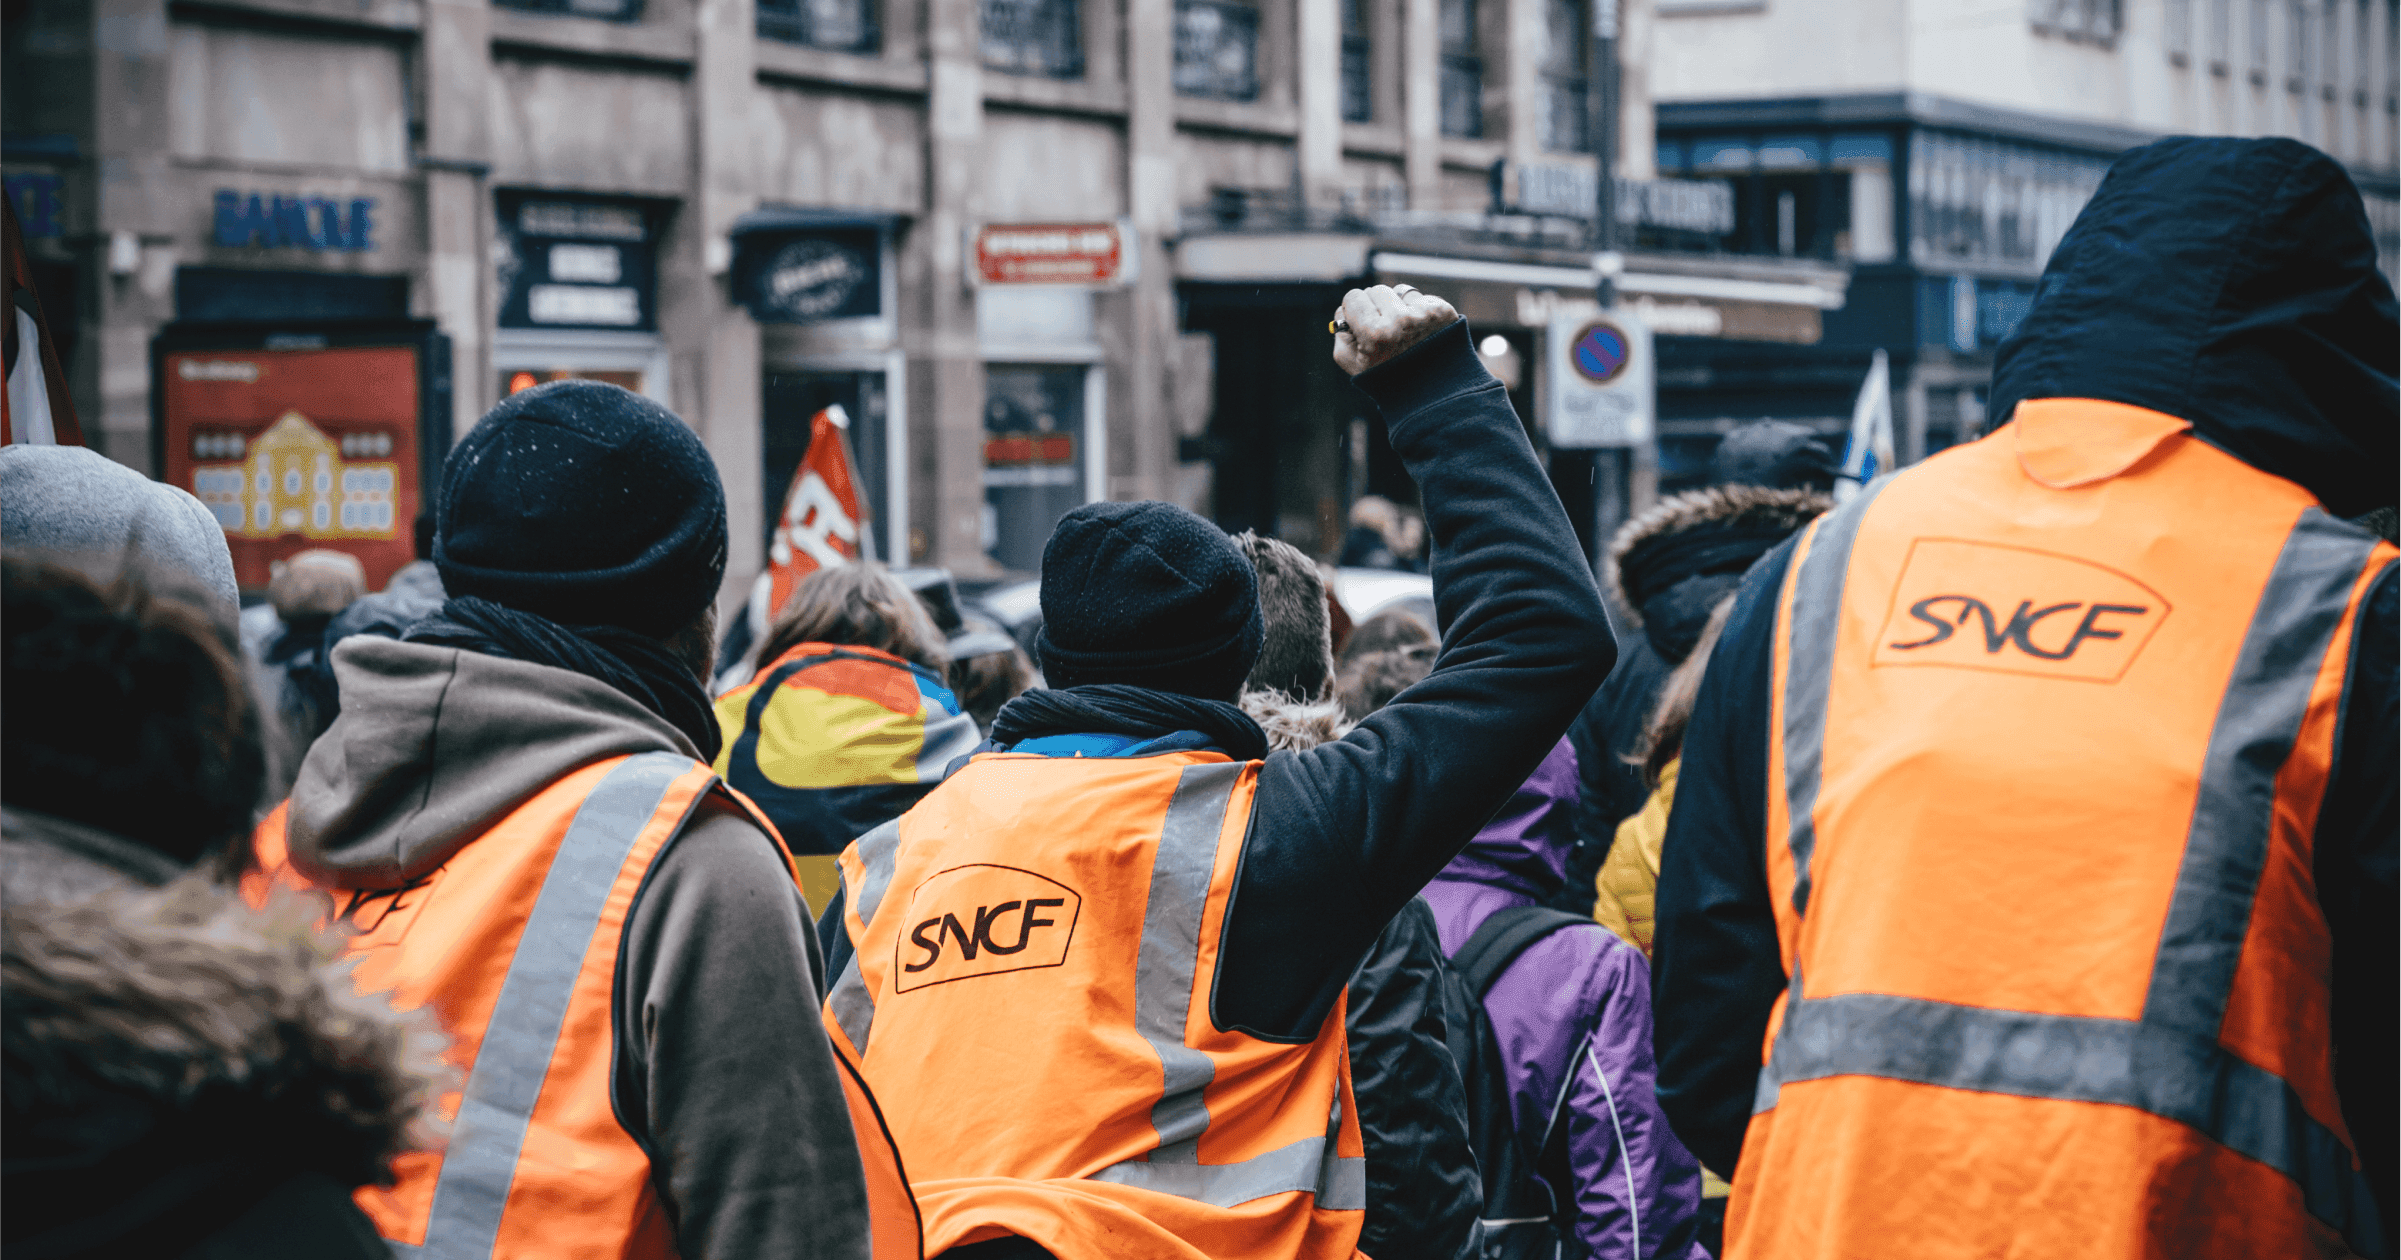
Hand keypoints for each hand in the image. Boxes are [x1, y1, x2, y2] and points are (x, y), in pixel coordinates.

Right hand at [1331, 285, 1459, 375]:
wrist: (1431, 392)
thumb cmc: (1386, 376)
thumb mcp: (1352, 362)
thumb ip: (1341, 331)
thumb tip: (1345, 308)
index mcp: (1375, 333)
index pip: (1354, 297)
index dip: (1354, 311)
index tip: (1361, 324)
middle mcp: (1400, 320)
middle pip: (1376, 291)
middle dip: (1376, 307)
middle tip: (1385, 332)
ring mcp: (1424, 315)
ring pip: (1399, 292)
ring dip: (1398, 306)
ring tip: (1403, 333)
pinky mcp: (1442, 312)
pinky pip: (1420, 298)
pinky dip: (1417, 311)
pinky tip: (1421, 331)